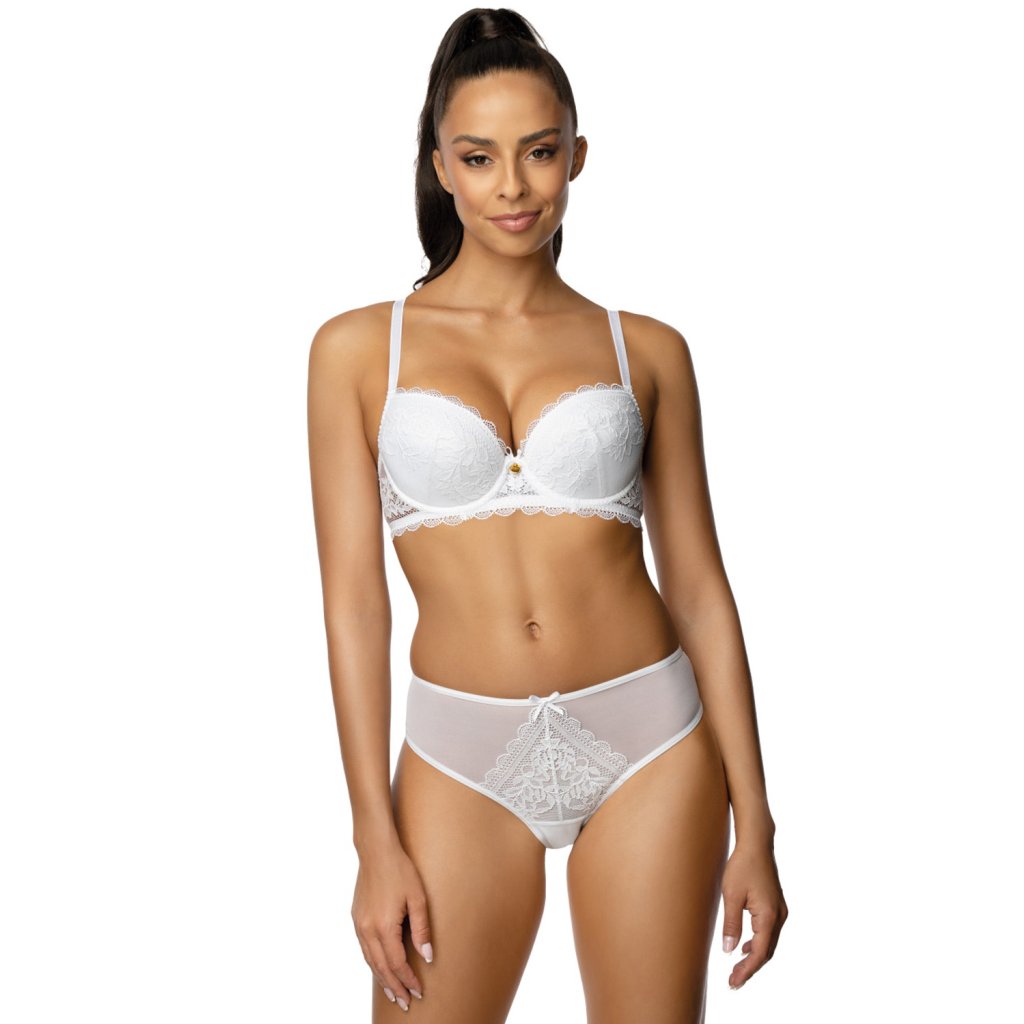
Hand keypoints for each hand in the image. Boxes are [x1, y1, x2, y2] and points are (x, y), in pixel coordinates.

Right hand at [351, 842, 432, 1010]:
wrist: (376, 851)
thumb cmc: (400, 871)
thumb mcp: (418, 898)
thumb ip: (422, 929)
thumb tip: (427, 956)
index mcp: (384, 927)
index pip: (397, 963)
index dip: (408, 980)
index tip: (419, 991)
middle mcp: (368, 929)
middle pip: (381, 968)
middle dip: (394, 987)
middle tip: (406, 1003)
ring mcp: (359, 924)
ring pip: (370, 961)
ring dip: (382, 979)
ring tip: (393, 993)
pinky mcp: (356, 918)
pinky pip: (364, 949)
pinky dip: (372, 963)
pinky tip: (380, 968)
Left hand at [720, 838, 787, 989]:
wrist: (756, 844)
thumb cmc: (742, 866)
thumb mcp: (731, 895)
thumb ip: (731, 924)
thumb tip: (730, 950)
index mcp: (768, 916)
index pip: (759, 953)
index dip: (747, 971)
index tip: (733, 983)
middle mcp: (779, 916)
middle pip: (767, 951)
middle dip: (751, 968)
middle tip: (733, 982)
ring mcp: (780, 911)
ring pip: (769, 942)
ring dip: (755, 956)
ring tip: (737, 969)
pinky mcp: (776, 905)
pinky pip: (769, 932)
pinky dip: (759, 943)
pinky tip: (746, 946)